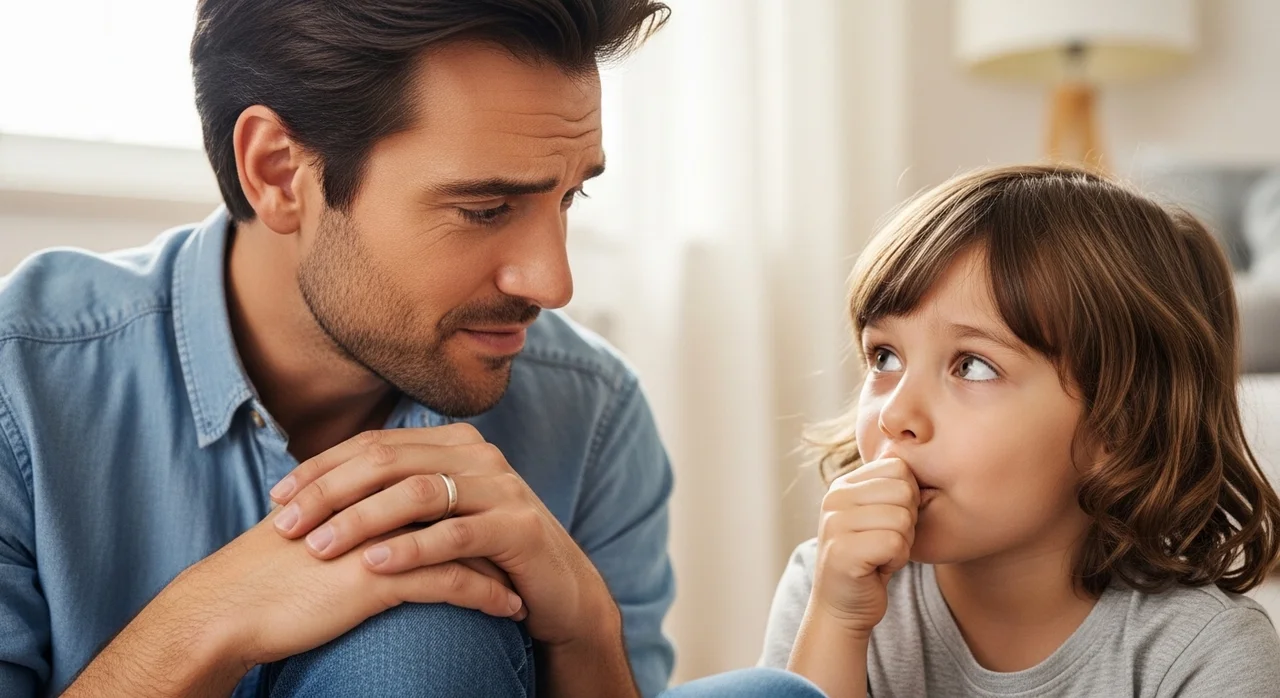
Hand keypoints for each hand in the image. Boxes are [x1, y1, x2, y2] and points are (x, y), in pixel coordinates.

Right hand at [164, 507, 524, 670]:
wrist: (224, 608)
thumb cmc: (265, 574)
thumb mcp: (314, 523)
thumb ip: (349, 507)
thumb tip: (383, 509)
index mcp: (358, 482)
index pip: (434, 476)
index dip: (470, 496)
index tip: (498, 517)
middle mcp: (373, 498)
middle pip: (457, 500)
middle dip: (495, 524)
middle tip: (525, 545)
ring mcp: (379, 534)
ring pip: (463, 538)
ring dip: (501, 561)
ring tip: (528, 580)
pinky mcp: (378, 576)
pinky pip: (451, 583)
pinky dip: (488, 595)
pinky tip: (510, 609)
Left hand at [269, 423, 616, 646]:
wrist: (558, 588)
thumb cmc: (484, 554)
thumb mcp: (439, 516)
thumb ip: (395, 496)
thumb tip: (316, 491)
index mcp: (453, 444)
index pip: (374, 444)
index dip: (322, 468)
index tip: (277, 498)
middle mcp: (479, 455)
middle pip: (389, 460)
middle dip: (330, 491)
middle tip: (287, 524)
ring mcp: (503, 487)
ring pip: (418, 492)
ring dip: (362, 519)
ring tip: (321, 546)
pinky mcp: (519, 527)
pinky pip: (456, 534)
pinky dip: (411, 548)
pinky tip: (375, 564)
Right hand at [810, 457, 918, 636]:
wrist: (843, 607)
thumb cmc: (870, 560)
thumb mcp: (877, 516)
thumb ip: (890, 490)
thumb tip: (931, 464)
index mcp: (843, 485)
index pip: (898, 467)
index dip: (908, 497)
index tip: (890, 522)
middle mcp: (834, 499)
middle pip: (904, 491)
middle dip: (908, 522)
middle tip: (886, 542)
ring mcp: (835, 524)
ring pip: (903, 518)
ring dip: (902, 544)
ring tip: (880, 555)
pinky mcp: (842, 552)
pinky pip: (896, 544)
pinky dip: (897, 561)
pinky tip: (877, 568)